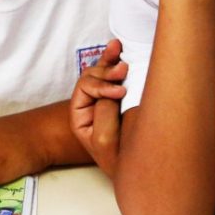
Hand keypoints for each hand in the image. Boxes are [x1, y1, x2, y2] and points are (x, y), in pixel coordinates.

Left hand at [70, 40, 127, 177]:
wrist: (134, 168)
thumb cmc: (117, 158)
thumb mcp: (104, 138)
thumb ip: (104, 111)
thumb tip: (113, 89)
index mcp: (80, 115)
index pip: (85, 89)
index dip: (101, 87)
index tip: (120, 93)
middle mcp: (89, 105)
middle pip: (91, 77)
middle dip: (106, 71)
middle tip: (124, 70)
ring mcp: (103, 100)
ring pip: (101, 72)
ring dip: (109, 61)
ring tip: (119, 49)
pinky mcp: (119, 97)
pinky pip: (112, 74)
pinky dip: (113, 59)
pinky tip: (117, 46)